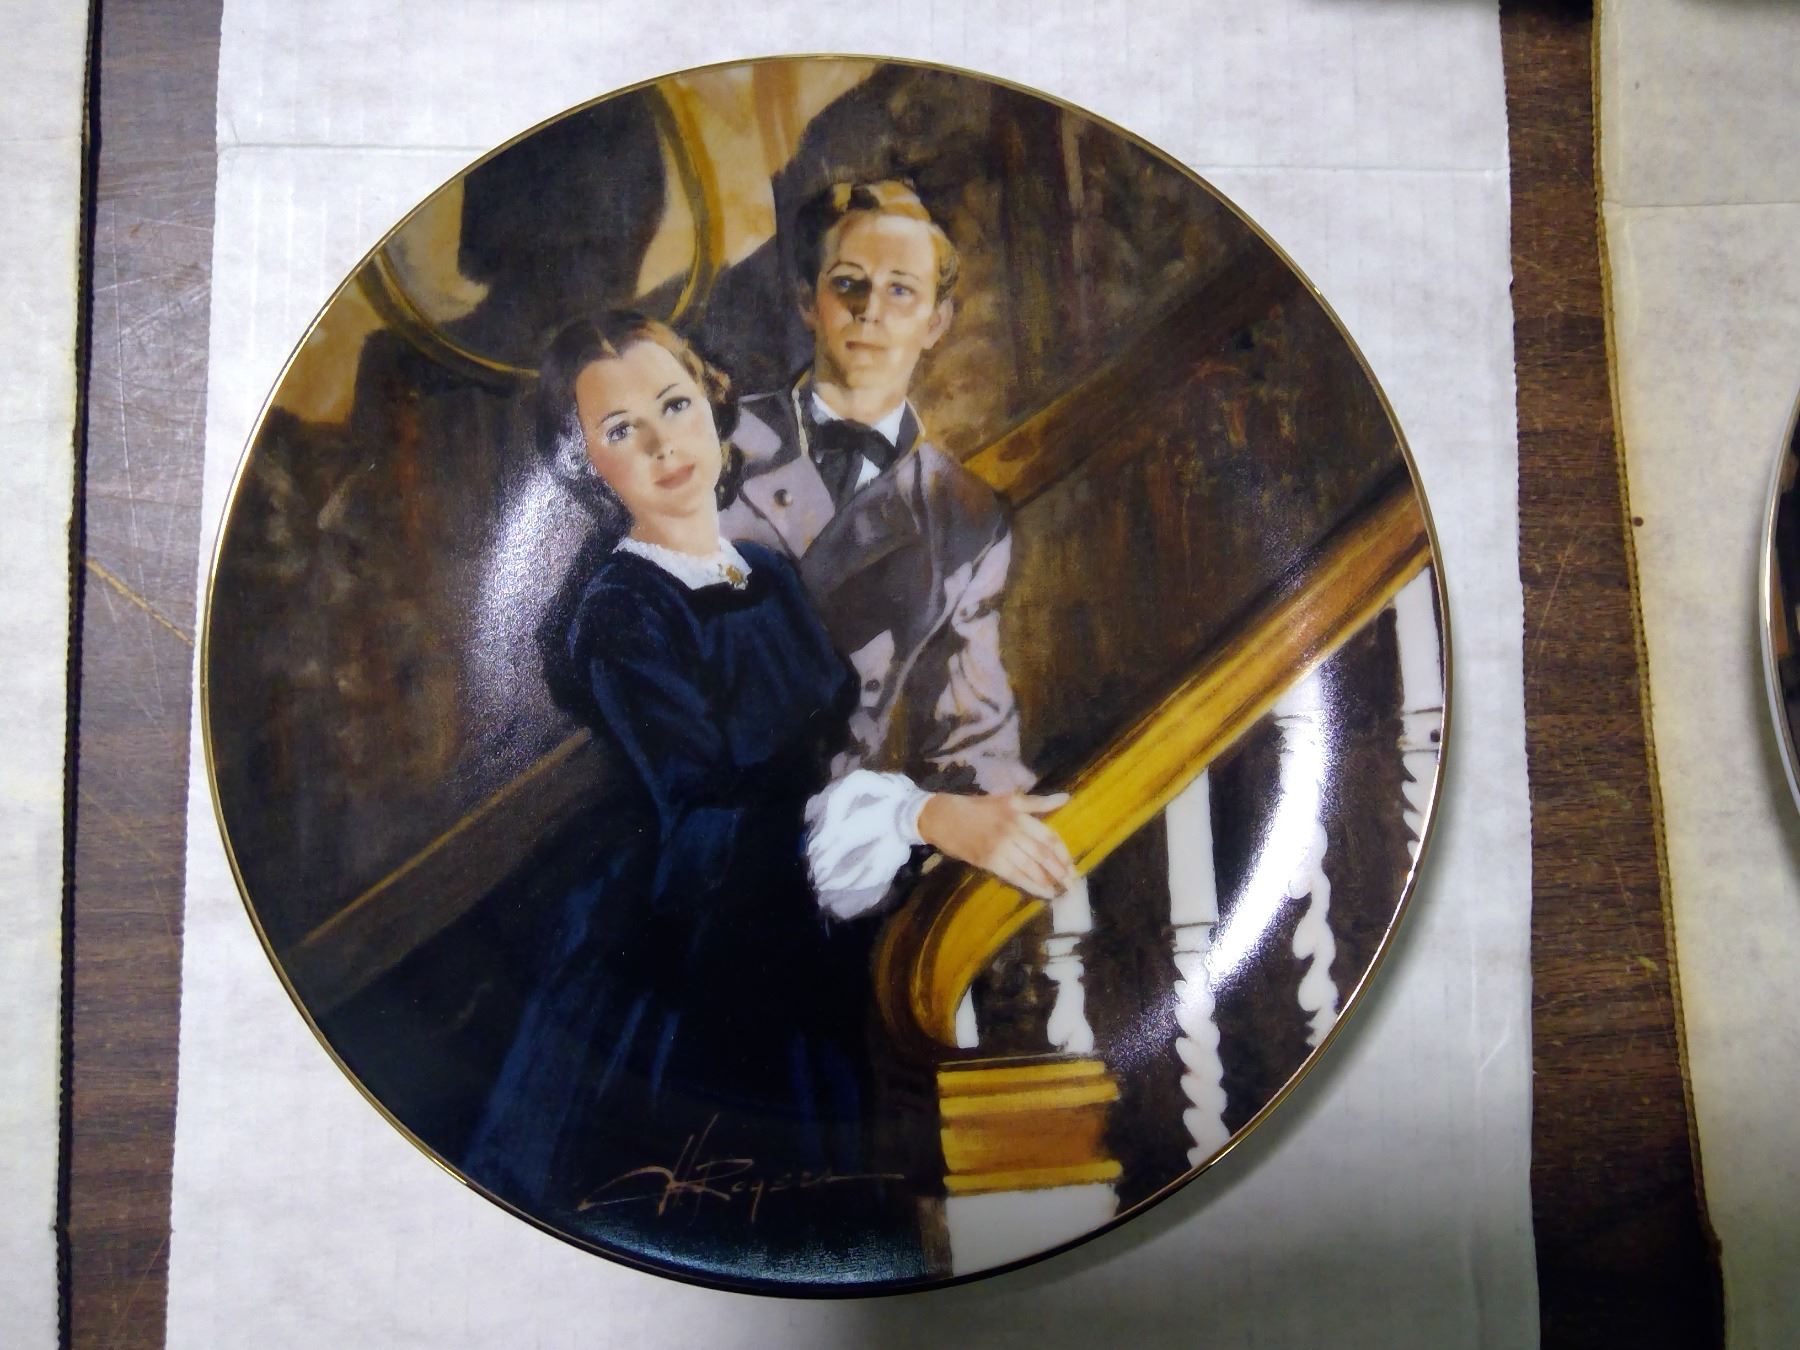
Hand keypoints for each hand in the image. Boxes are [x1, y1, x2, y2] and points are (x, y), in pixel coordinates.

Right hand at [916, 792, 1075, 899]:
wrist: (944, 818)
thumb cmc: (977, 808)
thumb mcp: (1008, 800)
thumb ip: (1038, 802)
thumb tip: (1066, 798)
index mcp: (1018, 813)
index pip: (1047, 835)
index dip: (1062, 852)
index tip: (1072, 865)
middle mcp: (1012, 830)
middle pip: (1042, 853)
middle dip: (1060, 870)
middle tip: (1073, 884)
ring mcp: (1000, 847)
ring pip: (1030, 867)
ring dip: (1048, 880)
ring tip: (1061, 891)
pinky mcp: (989, 861)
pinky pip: (1015, 876)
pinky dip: (1032, 886)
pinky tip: (1044, 893)